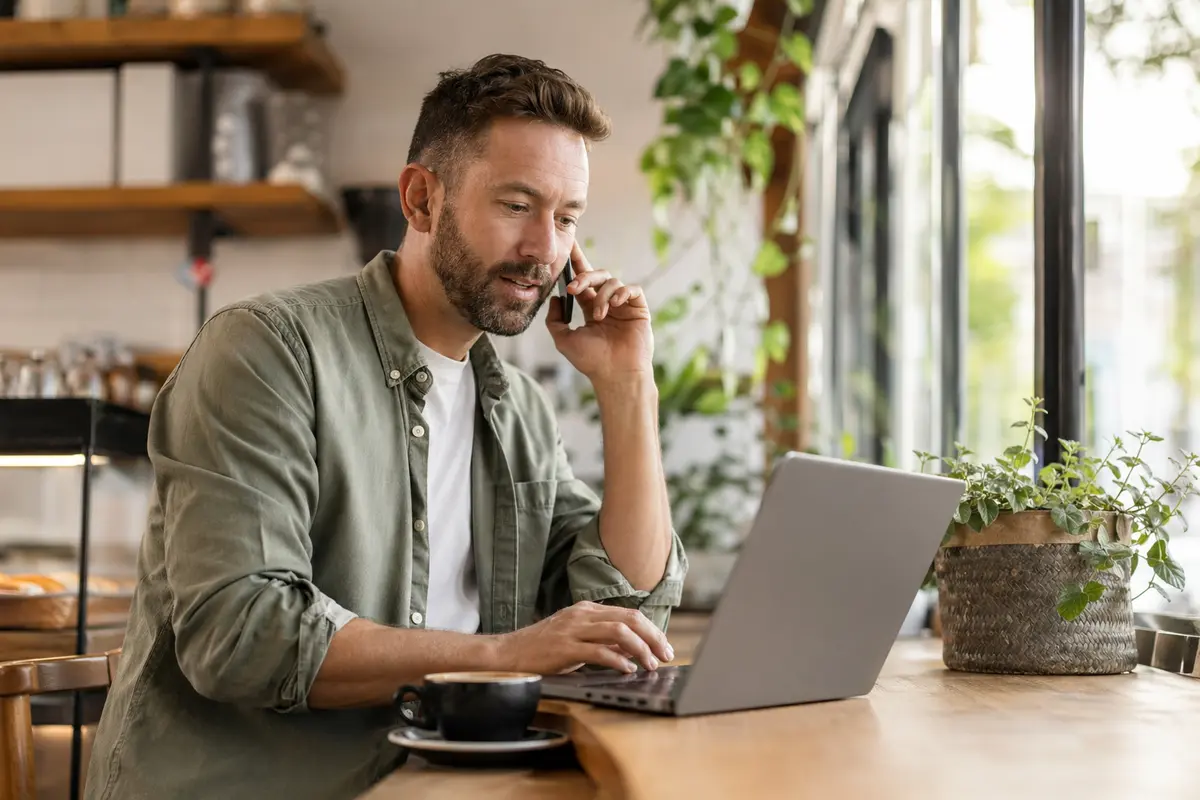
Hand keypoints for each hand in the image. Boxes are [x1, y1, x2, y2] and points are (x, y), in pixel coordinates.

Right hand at [493, 601, 674, 674]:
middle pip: (629, 619)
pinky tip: (628, 669)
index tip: (664, 646)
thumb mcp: (575, 639)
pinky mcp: (564, 648)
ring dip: (641, 649)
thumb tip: (632, 651)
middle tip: (666, 655)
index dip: (651, 630)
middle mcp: (582, 615)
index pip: (629, 614)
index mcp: (586, 610)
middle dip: (653, 637)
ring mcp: (573, 629)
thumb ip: (602, 641)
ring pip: (618, 632)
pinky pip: (598, 651)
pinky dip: (618, 660)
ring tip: (651, 664)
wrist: (508, 654)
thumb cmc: (542, 649)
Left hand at [547, 241, 653, 384]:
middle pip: (597, 275)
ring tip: (598, 316)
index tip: (568, 246)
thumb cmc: (591, 361)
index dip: (575, 262)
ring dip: (601, 296)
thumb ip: (554, 319)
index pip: (582, 280)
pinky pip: (632, 289)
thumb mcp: (563, 340)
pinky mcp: (638, 308)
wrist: (615, 375)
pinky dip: (621, 292)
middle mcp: (607, 303)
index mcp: (590, 308)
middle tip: (573, 288)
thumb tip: (555, 298)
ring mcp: (624, 305)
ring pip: (612, 281)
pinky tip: (613, 304)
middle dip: (584, 277)